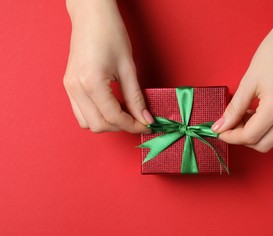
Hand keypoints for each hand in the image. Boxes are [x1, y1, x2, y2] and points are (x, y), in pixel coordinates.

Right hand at [63, 0, 152, 132]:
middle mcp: (75, 88)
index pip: (113, 117)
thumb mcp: (128, 68)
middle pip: (98, 125)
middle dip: (120, 126)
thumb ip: (136, 98)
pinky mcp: (69, 85)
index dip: (132, 125)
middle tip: (138, 119)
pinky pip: (81, 112)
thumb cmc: (111, 34)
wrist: (91, 15)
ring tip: (125, 111)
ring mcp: (69, 88)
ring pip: (87, 123)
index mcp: (91, 83)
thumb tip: (145, 119)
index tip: (146, 124)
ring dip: (107, 123)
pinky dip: (97, 115)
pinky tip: (112, 105)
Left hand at [212, 0, 272, 152]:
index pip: (250, 136)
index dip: (231, 137)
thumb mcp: (248, 81)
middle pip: (263, 145)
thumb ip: (234, 109)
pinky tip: (259, 115)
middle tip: (231, 124)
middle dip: (243, 139)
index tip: (220, 131)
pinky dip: (269, 130)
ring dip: (256, 136)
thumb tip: (220, 126)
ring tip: (245, 117)